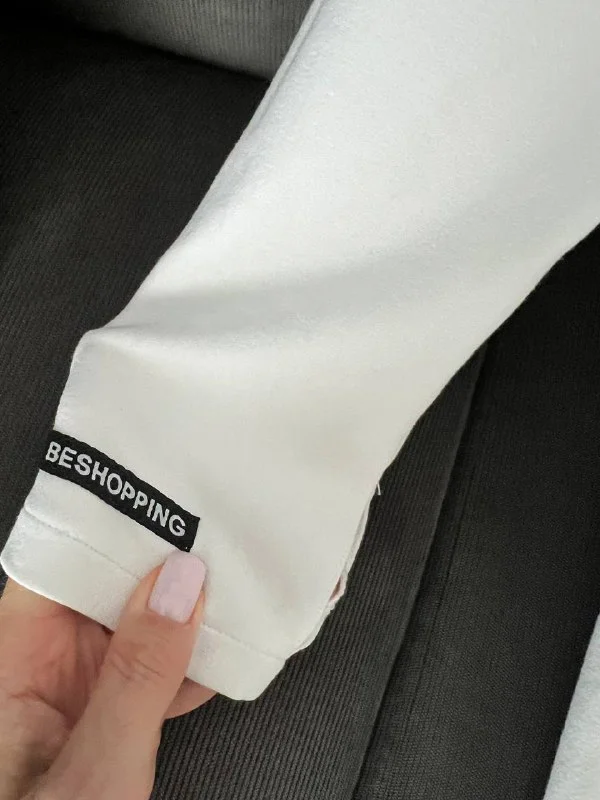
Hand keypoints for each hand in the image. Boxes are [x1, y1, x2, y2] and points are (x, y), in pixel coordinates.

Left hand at [0, 551, 213, 798]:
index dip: (112, 531)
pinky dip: (189, 660)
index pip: (59, 565)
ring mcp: (75, 693)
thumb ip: (138, 677)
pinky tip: (225, 650)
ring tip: (234, 591)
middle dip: (158, 566)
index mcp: (11, 663)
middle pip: (101, 587)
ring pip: (134, 626)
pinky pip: (151, 668)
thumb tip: (180, 585)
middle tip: (218, 545)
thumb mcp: (97, 770)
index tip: (170, 512)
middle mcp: (39, 667)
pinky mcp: (105, 718)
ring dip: (183, 614)